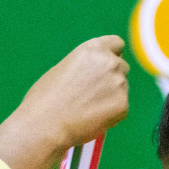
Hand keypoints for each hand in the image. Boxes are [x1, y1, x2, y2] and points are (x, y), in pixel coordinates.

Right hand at [0, 36, 129, 168]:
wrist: (46, 124)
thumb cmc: (46, 99)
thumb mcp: (64, 68)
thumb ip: (85, 67)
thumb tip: (96, 75)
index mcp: (93, 49)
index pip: (116, 44)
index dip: (111, 55)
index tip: (106, 66)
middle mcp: (110, 62)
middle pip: (121, 67)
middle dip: (112, 78)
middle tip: (94, 94)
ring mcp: (119, 84)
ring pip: (121, 89)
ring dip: (111, 96)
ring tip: (86, 109)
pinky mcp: (122, 105)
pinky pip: (120, 108)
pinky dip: (110, 114)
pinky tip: (90, 119)